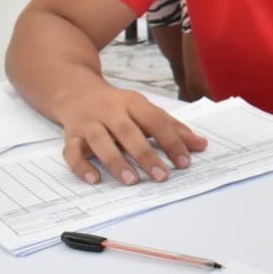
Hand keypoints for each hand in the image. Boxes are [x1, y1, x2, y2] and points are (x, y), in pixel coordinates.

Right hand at [56, 87, 207, 184]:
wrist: (77, 92)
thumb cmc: (119, 106)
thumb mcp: (146, 110)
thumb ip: (172, 128)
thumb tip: (201, 145)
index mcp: (133, 102)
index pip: (155, 121)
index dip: (171, 141)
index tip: (184, 162)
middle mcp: (110, 111)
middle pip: (128, 132)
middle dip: (146, 155)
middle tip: (162, 176)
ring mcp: (89, 123)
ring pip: (100, 142)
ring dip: (116, 162)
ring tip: (132, 181)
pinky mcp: (71, 136)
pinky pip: (72, 152)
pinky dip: (82, 167)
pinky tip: (95, 180)